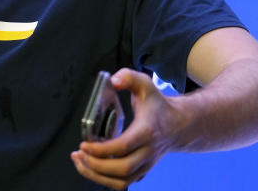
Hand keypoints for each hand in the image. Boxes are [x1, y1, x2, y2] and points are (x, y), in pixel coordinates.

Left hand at [71, 69, 183, 189]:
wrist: (179, 125)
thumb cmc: (158, 106)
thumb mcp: (145, 85)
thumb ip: (129, 77)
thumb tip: (114, 80)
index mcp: (146, 132)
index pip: (122, 147)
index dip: (101, 150)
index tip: (84, 144)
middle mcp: (147, 152)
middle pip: (121, 169)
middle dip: (95, 165)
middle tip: (79, 153)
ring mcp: (145, 164)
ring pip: (121, 181)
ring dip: (97, 176)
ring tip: (80, 162)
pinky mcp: (141, 171)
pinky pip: (123, 183)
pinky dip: (104, 180)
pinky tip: (90, 167)